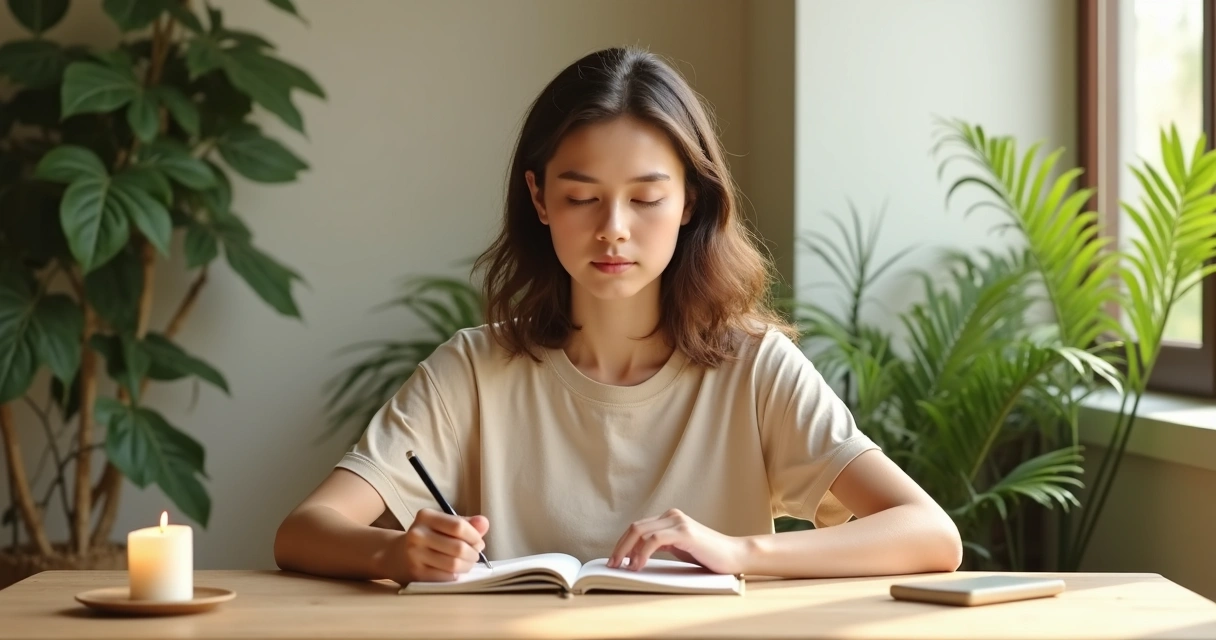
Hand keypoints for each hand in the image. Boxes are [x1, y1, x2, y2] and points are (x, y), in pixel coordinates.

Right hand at [378, 508, 488, 583]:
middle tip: (474, 555)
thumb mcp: (443, 524)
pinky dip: (455, 576)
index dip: (475, 536)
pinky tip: (454, 572)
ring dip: (467, 566)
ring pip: (454, 564)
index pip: (459, 526)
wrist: (395, 555)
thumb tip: (484, 523)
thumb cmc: (427, 538)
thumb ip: (466, 523)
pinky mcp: (415, 573)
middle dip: (473, 554)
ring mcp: (415, 555)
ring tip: (466, 564)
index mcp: (426, 517)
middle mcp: (417, 534)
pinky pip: (445, 577)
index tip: (478, 542)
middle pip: (458, 547)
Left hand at [607, 508, 746, 574]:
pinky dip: (641, 552)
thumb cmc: (709, 556)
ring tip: (624, 567)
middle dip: (619, 546)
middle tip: (612, 564)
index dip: (622, 543)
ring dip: (627, 551)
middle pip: (635, 527)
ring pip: (641, 531)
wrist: (735, 555)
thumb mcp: (679, 549)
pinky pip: (654, 539)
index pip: (637, 527)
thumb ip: (661, 546)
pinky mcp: (685, 532)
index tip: (614, 560)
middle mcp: (672, 516)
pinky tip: (638, 565)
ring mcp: (678, 522)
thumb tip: (635, 555)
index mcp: (669, 519)